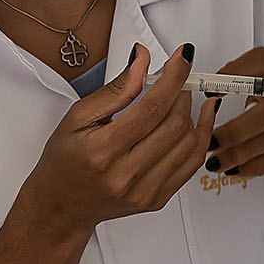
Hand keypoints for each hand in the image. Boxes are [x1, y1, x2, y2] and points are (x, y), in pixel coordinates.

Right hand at [20, 42, 219, 237]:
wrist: (61, 206)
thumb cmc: (64, 161)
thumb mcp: (78, 117)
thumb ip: (115, 89)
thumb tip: (142, 60)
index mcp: (103, 152)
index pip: (152, 108)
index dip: (174, 77)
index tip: (183, 57)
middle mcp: (126, 175)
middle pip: (175, 125)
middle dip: (183, 92)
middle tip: (178, 76)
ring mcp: (145, 191)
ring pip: (189, 143)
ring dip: (193, 112)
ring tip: (184, 95)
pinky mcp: (157, 200)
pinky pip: (192, 164)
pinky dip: (202, 137)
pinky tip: (202, 118)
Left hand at [205, 46, 263, 177]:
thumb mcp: (251, 77)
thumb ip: (224, 78)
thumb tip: (181, 79)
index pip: (261, 63)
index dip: (236, 74)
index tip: (211, 91)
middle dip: (237, 129)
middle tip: (211, 141)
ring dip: (242, 152)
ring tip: (216, 160)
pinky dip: (256, 166)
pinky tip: (235, 169)